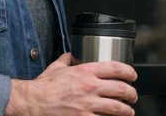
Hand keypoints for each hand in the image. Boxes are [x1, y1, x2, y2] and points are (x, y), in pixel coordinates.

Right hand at [4, 53, 137, 115]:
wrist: (31, 102)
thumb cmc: (43, 87)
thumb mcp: (57, 66)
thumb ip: (68, 59)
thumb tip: (74, 55)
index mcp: (86, 71)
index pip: (116, 68)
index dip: (129, 72)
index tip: (133, 76)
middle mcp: (90, 87)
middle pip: (121, 89)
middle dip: (132, 93)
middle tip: (133, 96)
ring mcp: (87, 105)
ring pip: (117, 108)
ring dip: (127, 110)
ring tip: (129, 111)